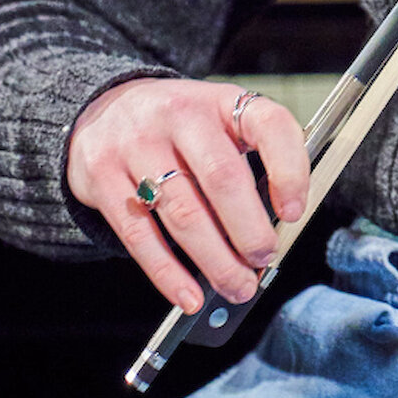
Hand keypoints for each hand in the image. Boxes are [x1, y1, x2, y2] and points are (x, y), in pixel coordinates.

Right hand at [65, 79, 309, 312]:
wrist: (103, 108)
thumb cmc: (179, 129)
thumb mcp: (219, 124)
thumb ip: (249, 163)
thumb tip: (275, 230)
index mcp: (222, 101)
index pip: (268, 125)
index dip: (289, 170)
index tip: (294, 212)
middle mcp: (180, 116)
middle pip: (222, 178)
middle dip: (249, 230)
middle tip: (263, 260)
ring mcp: (136, 145)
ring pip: (183, 213)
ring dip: (215, 261)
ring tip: (237, 286)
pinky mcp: (102, 178)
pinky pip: (140, 234)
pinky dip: (168, 273)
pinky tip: (189, 296)